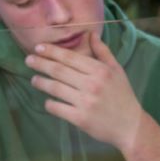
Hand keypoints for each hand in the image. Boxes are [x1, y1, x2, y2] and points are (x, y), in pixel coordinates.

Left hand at [26, 32, 142, 148]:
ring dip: (41, 82)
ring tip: (34, 80)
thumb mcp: (116, 71)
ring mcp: (85, 102)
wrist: (130, 126)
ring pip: (55, 88)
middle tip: (28, 60)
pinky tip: (47, 101)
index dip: (51, 51)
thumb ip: (103, 52)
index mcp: (100, 71)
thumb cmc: (123, 96)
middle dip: (40, 63)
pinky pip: (57, 108)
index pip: (70, 57)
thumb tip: (91, 34)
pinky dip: (49, 104)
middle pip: (59, 70)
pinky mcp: (80, 119)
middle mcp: (92, 84)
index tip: (38, 48)